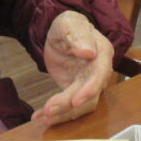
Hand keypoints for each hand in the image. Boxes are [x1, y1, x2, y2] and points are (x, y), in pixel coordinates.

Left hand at [34, 11, 114, 125]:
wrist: (61, 33)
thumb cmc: (69, 25)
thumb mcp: (70, 23)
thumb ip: (78, 36)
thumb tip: (88, 52)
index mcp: (102, 54)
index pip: (99, 75)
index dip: (89, 89)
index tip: (75, 101)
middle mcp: (98, 73)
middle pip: (89, 96)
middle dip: (69, 106)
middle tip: (49, 111)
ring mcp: (87, 84)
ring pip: (79, 106)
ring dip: (62, 114)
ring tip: (42, 117)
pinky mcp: (74, 91)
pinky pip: (67, 106)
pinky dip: (54, 113)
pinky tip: (39, 116)